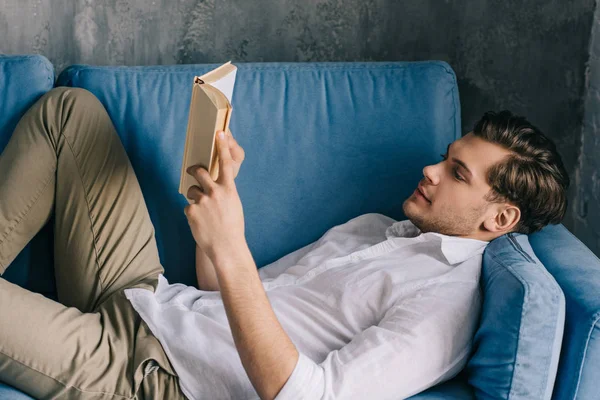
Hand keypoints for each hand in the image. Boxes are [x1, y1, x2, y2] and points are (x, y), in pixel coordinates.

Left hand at [184, 131, 245, 260]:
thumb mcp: (233, 206)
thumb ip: (224, 193)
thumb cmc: (232, 227)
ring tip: (202, 212)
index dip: (222, 147)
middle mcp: (215, 192)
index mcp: (229, 190)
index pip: (226, 164)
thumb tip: (213, 187)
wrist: (226, 247)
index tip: (219, 133)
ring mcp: (202, 201)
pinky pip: (188, 207)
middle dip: (194, 170)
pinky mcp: (191, 211)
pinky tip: (200, 223)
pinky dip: (192, 214)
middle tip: (193, 170)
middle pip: (200, 171)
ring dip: (194, 197)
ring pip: (191, 191)